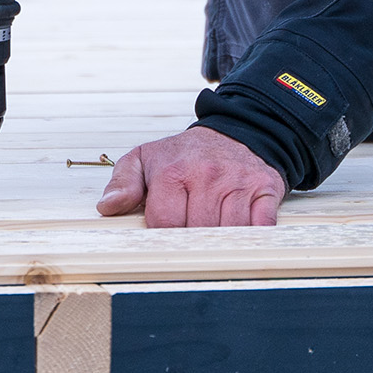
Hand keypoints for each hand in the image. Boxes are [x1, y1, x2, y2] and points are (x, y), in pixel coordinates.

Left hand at [95, 125, 287, 226]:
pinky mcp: (265, 189)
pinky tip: (241, 230)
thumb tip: (108, 206)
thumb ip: (123, 182)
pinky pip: (261, 227)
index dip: (165, 234)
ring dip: (222, 240)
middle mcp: (207, 175)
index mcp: (173, 171)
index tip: (167, 231)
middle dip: (192, 239)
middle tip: (192, 231)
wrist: (237, 131)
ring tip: (214, 229)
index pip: (165, 223)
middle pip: (197, 232)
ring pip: (228, 233)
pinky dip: (253, 235)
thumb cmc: (188, 153)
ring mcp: (238, 182)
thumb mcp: (146, 158)